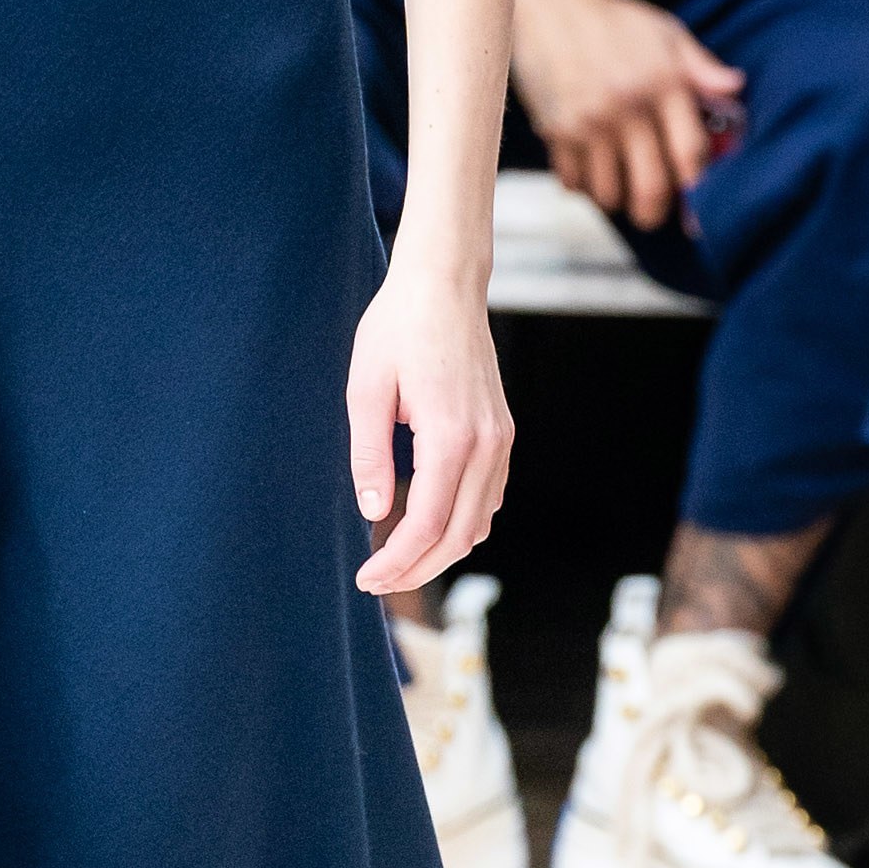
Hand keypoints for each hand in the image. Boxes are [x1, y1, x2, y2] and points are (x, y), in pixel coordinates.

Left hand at [347, 256, 512, 594]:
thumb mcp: (366, 389)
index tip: (366, 578)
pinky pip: (489, 497)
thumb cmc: (398, 328)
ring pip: (479, 522)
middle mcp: (486, 444)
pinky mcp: (502, 432)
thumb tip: (371, 512)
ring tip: (397, 560)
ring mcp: (501, 439)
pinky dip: (460, 523)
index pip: (426, 524)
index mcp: (450, 435)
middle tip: (376, 582)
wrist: (445, 284)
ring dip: (440, 551)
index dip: (396, 560)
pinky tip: (426, 525)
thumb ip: (368, 455)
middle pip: (458, 536)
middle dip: (416, 568)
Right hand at [509, 0, 743, 232]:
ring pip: (609, 193)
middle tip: (652, 212)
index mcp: (664, 84)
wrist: (549, 6)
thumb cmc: (614, 20)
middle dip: (655, 212)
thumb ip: (702, 67)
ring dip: (616, 198)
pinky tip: (588, 168)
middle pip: (651, 188)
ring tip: (617, 185)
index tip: (693, 198)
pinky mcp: (556, 130)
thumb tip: (735, 87)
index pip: (691, 154)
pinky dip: (583, 184)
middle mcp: (629, 108)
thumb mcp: (666, 33)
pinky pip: (573, 181)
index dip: (697, 186)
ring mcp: (590, 123)